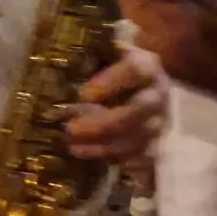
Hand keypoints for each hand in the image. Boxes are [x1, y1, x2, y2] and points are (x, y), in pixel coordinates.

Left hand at [66, 23, 166, 163]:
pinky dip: (118, 160)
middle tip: (71, 129)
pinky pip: (143, 157)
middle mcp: (158, 94)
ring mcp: (160, 121)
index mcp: (147, 65)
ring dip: (105, 146)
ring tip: (74, 147)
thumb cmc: (115, 67)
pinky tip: (93, 158)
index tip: (83, 94)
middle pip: (139, 110)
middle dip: (103, 123)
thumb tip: (56, 76)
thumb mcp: (105, 55)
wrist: (144, 83)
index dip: (111, 82)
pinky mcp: (156, 143)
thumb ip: (88, 61)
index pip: (136, 70)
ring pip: (139, 138)